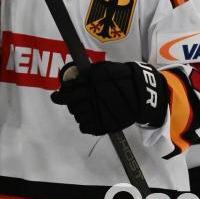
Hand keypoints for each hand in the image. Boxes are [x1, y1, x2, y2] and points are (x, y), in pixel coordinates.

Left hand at [50, 61, 168, 135]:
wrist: (142, 93)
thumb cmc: (122, 78)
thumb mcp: (103, 70)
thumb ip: (87, 76)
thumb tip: (72, 83)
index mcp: (89, 86)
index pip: (66, 93)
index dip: (60, 95)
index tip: (57, 96)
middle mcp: (91, 100)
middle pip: (71, 106)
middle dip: (71, 103)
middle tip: (77, 101)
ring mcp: (96, 114)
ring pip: (78, 117)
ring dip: (80, 113)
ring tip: (89, 109)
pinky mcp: (102, 126)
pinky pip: (85, 128)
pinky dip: (86, 124)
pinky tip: (92, 118)